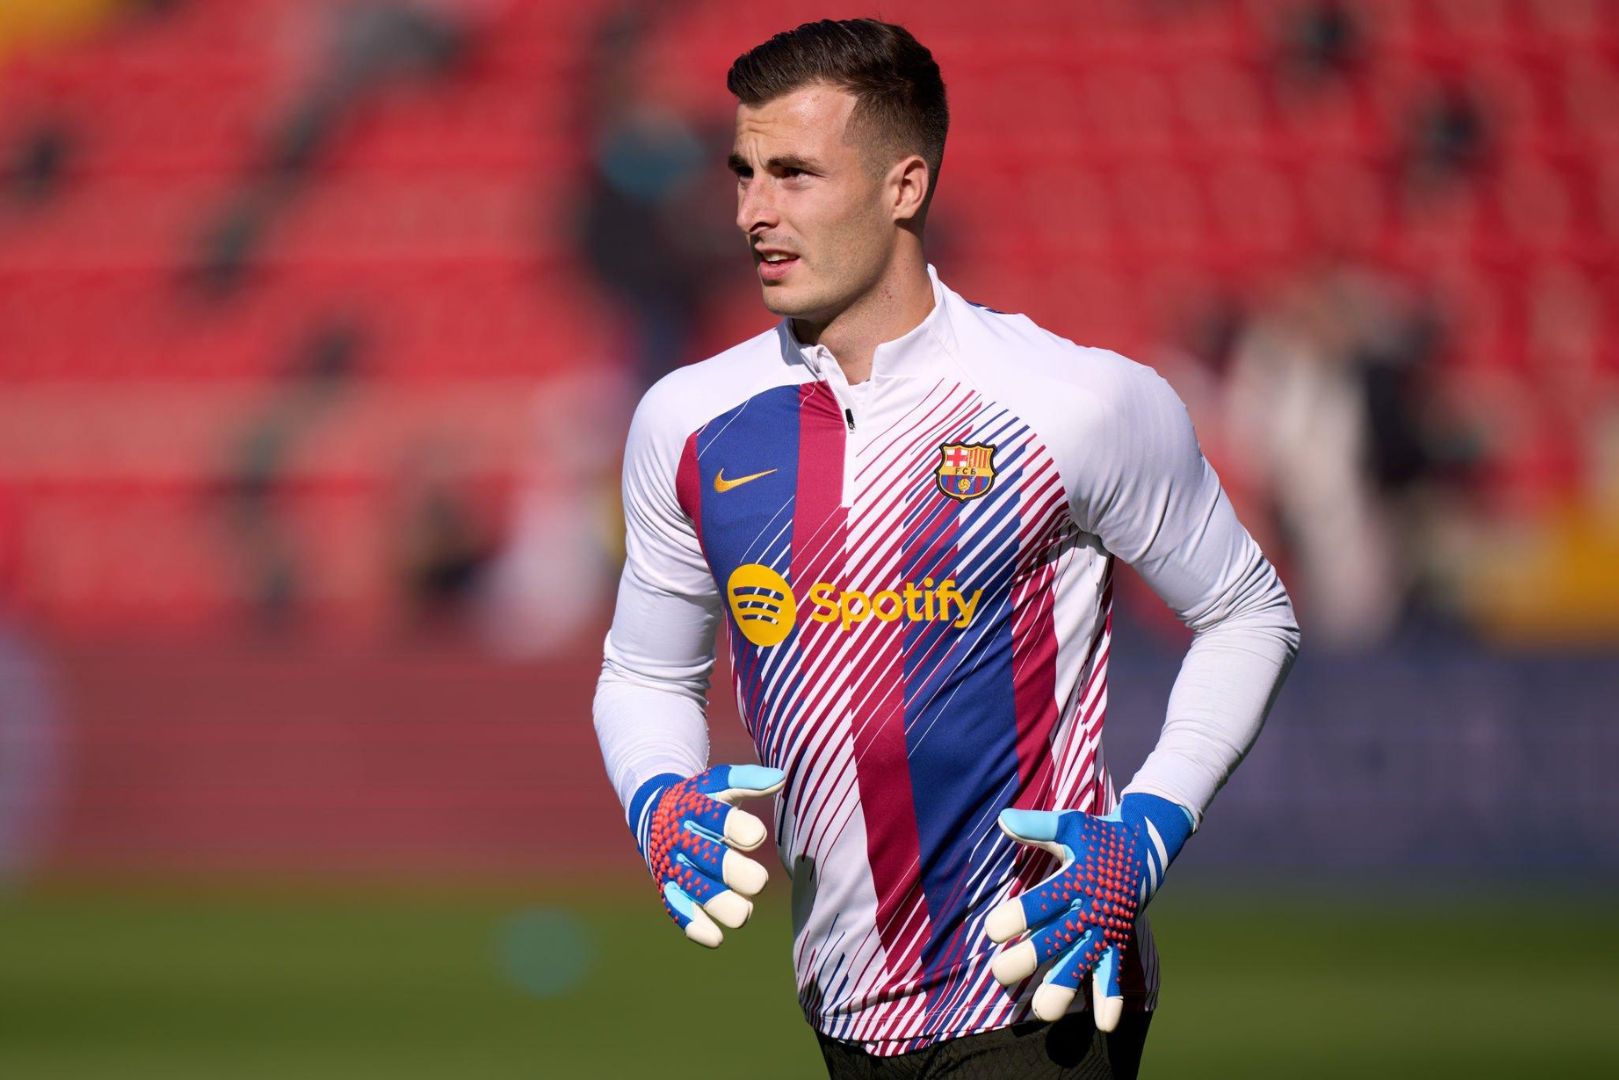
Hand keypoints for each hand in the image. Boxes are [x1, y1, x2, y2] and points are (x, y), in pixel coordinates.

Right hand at [629, 764, 785, 946]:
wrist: (655, 813)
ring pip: (696, 890)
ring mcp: (672, 865)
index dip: (738, 829)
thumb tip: (780, 778)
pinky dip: (695, 926)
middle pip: (709, 860)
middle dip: (736, 873)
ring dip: (722, 904)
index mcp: (693, 808)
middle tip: (758, 881)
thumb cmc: (700, 799)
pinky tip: (716, 938)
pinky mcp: (667, 887)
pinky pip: (677, 909)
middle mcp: (681, 838)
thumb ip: (747, 781)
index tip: (757, 837)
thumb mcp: (718, 783)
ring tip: (744, 912)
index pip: (716, 819)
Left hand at [985, 793, 1194, 1030]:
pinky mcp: (1116, 941)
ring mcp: (1106, 928)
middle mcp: (1092, 907)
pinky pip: (1114, 972)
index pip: (1046, 900)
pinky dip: (1110, 997)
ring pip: (1084, 962)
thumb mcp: (1070, 825)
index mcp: (1078, 878)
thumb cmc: (1097, 836)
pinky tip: (1104, 1024)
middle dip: (1030, 957)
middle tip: (999, 973)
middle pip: (1059, 937)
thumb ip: (1037, 827)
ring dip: (1064, 986)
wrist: (1145, 846)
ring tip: (1042, 1012)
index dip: (1020, 915)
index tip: (991, 931)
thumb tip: (1003, 818)